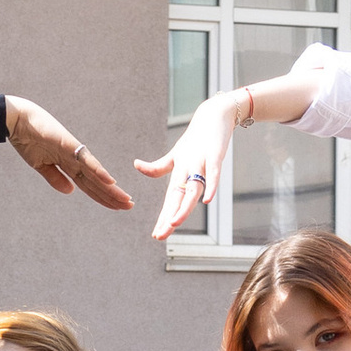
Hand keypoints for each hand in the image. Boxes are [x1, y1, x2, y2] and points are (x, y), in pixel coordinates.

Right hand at [7, 97, 131, 211]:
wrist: (16, 121)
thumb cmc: (27, 140)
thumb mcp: (41, 165)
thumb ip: (55, 178)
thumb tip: (70, 192)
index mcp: (68, 164)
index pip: (89, 185)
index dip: (102, 197)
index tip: (116, 207)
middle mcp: (75, 159)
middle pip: (97, 182)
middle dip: (112, 195)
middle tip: (130, 205)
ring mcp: (73, 152)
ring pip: (96, 174)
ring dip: (111, 188)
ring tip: (126, 199)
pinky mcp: (69, 145)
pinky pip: (86, 161)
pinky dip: (98, 171)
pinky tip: (111, 181)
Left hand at [137, 94, 240, 241]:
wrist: (213, 115)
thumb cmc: (195, 138)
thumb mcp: (176, 154)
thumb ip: (158, 166)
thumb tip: (135, 165)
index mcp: (178, 172)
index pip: (169, 200)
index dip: (163, 218)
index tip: (157, 236)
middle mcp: (187, 169)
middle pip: (178, 198)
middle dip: (169, 218)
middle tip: (160, 235)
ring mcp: (201, 163)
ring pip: (192, 189)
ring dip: (183, 206)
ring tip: (174, 222)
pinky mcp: (215, 155)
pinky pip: (213, 174)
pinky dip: (211, 186)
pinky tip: (207, 201)